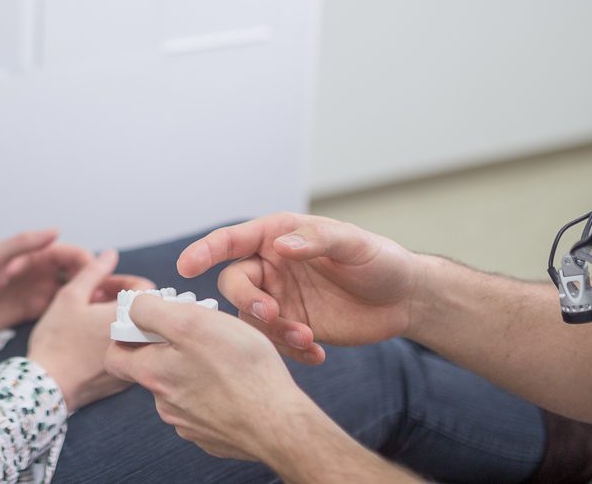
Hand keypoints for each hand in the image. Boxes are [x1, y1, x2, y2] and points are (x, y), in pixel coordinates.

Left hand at [0, 229, 142, 332]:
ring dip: (92, 300)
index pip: (69, 254)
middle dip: (97, 282)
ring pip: (74, 293)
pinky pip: (63, 310)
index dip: (87, 262)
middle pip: (77, 274)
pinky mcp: (36, 311)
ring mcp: (40, 292)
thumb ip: (24, 243)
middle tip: (116, 297)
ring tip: (110, 312)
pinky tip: (92, 326)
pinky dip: (78, 314)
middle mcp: (41, 272)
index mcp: (34, 255)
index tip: (101, 274)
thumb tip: (57, 230)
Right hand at [26, 249, 151, 410]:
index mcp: (128, 317)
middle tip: (95, 301)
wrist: (47, 386)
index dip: (123, 282)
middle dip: (121, 301)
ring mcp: (134, 363)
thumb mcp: (70, 296)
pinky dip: (117, 342)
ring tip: (92, 320)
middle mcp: (138, 341)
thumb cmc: (57, 340)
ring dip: (120, 321)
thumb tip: (110, 255)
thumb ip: (94, 271)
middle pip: (142, 311)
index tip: (102, 286)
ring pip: (137, 333)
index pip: (146, 289)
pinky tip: (93, 342)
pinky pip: (130, 354)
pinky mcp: (126, 380)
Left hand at [105, 292, 313, 462]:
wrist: (280, 424)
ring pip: (181, 388)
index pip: (115, 354)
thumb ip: (152, 312)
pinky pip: (206, 408)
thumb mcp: (191, 321)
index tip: (152, 321)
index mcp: (151, 373)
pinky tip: (238, 382)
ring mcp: (189, 424)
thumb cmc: (240, 369)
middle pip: (152, 369)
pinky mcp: (213, 436)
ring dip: (196, 371)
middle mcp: (164, 404)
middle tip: (201, 334)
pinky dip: (215, 393)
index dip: (128, 333)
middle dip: (171, 349)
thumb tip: (134, 307)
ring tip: (227, 357)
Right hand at [178, 213, 425, 364]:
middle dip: (247, 302)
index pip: (232, 241)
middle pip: (235, 283)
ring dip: (272, 333)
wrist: (405, 299)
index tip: (186, 267)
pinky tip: (317, 353)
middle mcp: (272, 267)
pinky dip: (289, 352)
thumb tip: (280, 245)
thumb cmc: (380, 260)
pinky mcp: (293, 327)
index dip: (205, 251)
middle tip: (273, 315)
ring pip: (251, 319)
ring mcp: (281, 299)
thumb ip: (317, 240)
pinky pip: (274, 344)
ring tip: (308, 340)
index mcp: (278, 237)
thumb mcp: (354, 244)